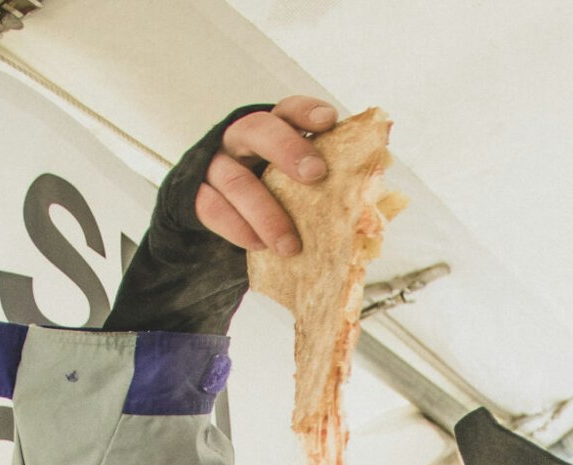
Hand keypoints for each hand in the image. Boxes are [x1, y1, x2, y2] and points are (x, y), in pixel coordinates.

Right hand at [194, 97, 337, 254]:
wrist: (222, 221)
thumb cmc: (274, 199)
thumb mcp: (297, 187)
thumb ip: (328, 185)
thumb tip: (375, 197)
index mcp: (272, 131)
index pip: (287, 111)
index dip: (306, 112)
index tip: (328, 121)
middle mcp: (241, 140)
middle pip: (258, 130)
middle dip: (287, 149)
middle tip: (315, 174)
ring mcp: (215, 166)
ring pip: (235, 180)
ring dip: (265, 213)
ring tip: (290, 245)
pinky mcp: (197, 196)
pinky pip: (212, 208)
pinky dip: (236, 228)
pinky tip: (258, 246)